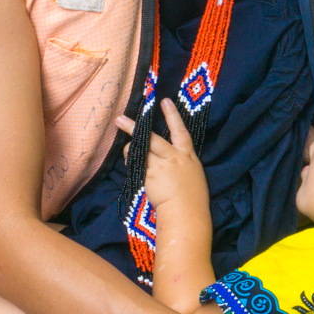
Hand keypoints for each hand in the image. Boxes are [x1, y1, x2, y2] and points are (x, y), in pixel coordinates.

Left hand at [115, 101, 207, 218]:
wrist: (186, 213)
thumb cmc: (193, 196)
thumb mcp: (193, 173)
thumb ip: (180, 161)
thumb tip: (167, 155)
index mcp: (187, 155)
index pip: (180, 131)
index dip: (172, 115)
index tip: (164, 101)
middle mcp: (173, 157)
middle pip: (151, 138)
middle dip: (134, 127)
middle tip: (119, 118)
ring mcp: (160, 166)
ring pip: (139, 151)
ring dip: (130, 149)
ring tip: (128, 149)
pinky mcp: (149, 176)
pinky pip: (135, 164)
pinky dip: (131, 162)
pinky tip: (131, 164)